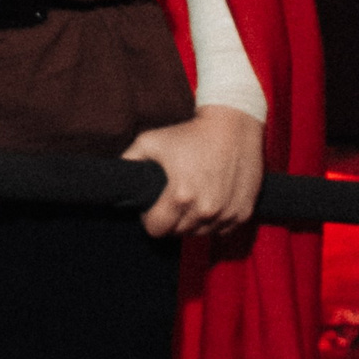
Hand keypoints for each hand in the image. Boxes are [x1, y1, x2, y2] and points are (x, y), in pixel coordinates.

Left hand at [122, 105, 264, 237]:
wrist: (233, 125)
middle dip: (171, 220)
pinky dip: (214, 221)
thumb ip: (128, 161)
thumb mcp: (150, 141)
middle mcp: (205, 210)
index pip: (156, 230)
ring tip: (192, 198)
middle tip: (172, 199)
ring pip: (200, 233)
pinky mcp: (243, 213)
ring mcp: (226, 213)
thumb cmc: (189, 132)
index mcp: (180, 197)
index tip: (153, 206)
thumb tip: (115, 181)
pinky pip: (222, 230)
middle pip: (178, 233)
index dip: (150, 219)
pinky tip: (211, 199)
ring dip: (193, 222)